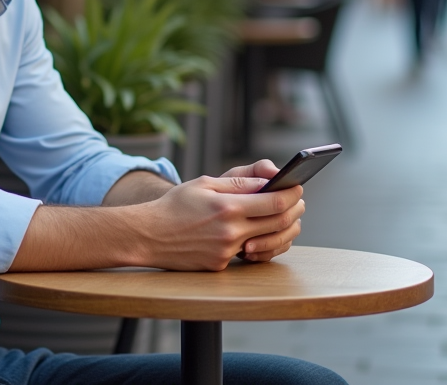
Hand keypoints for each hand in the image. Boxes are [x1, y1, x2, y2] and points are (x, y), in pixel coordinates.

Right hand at [130, 175, 303, 270]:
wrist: (148, 235)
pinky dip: (255, 242)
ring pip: (267, 241)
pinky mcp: (220, 265)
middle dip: (293, 211)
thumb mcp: (204, 183)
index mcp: (227, 206)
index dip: (292, 195)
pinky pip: (246, 253)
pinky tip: (255, 233)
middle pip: (278, 223)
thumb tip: (267, 182)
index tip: (298, 188)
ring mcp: (226, 251)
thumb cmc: (175, 205)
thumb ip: (238, 183)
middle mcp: (230, 231)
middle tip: (297, 203)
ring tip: (282, 218)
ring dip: (281, 230)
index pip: (274, 202)